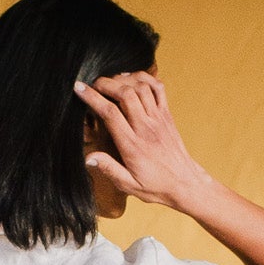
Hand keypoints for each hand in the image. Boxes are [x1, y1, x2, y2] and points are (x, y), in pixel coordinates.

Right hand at [74, 73, 208, 211]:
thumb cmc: (155, 186)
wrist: (184, 183)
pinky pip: (157, 88)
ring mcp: (158, 119)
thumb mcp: (128, 185)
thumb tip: (88, 158)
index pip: (110, 114)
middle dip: (106, 83)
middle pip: (125, 94)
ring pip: (141, 87)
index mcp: (132, 145)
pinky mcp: (167, 115)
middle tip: (93, 84)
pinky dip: (144, 78)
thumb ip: (109, 169)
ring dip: (123, 79)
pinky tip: (132, 80)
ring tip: (111, 82)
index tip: (79, 88)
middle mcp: (146, 128)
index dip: (92, 98)